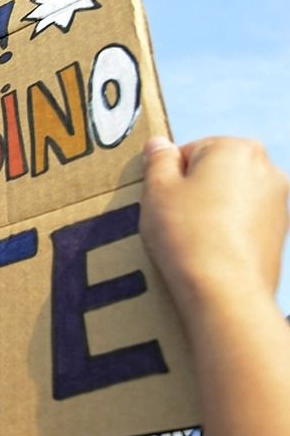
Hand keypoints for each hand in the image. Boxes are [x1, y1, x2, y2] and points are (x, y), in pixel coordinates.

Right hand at [140, 136, 287, 314]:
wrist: (225, 290)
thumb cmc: (188, 235)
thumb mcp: (157, 190)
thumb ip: (157, 160)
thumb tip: (159, 144)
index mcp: (237, 148)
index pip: (190, 151)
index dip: (169, 176)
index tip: (161, 201)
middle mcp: (267, 168)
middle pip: (214, 171)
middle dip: (193, 190)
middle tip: (173, 218)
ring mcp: (279, 201)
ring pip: (230, 196)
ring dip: (210, 210)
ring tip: (191, 238)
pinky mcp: (280, 231)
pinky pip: (244, 220)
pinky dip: (227, 229)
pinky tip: (211, 250)